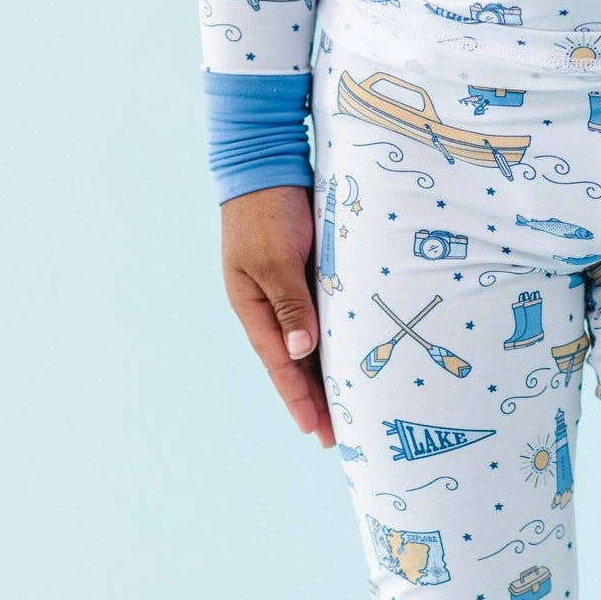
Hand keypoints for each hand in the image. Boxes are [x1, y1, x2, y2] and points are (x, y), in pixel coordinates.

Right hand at [220, 184, 334, 445]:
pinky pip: (320, 318)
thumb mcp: (276, 258)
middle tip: (337, 436)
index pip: (279, 363)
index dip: (298, 398)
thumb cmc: (267, 210)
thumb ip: (290, 304)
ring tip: (346, 408)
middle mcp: (268, 305)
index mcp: (252, 305)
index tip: (316, 431)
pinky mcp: (304, 275)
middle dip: (314, 398)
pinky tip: (348, 359)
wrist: (265, 163)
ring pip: (307, 343)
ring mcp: (286, 291)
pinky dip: (332, 342)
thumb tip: (299, 352)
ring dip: (324, 375)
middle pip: (293, 362)